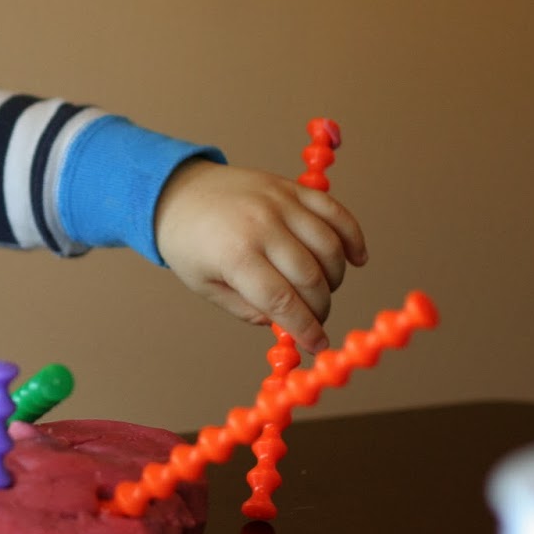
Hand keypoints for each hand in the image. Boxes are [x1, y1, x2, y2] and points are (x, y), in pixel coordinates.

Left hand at [153, 159, 367, 353]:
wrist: (177, 192)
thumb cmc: (188, 244)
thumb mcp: (205, 286)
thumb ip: (247, 309)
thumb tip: (287, 324)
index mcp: (234, 254)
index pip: (282, 300)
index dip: (306, 328)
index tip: (318, 345)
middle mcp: (261, 225)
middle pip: (310, 277)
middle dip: (320, 307)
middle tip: (315, 319)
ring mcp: (280, 202)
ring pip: (329, 247)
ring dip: (335, 278)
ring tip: (323, 290)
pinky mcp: (292, 187)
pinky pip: (335, 213)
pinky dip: (352, 237)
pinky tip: (356, 259)